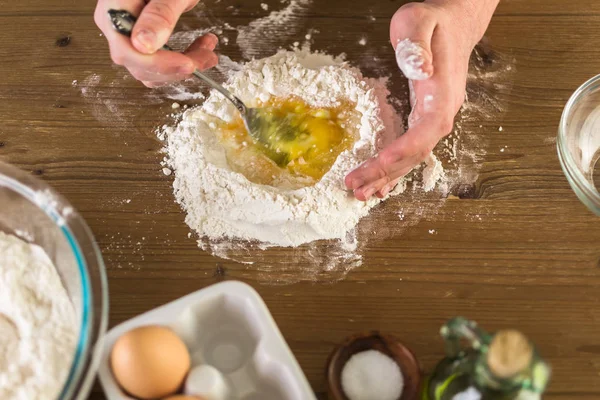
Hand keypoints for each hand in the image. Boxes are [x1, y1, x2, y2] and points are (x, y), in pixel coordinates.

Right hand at [94, 0, 218, 86]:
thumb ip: (159, 14)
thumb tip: (144, 45)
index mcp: (114, 10)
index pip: (128, 51)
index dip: (159, 64)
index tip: (189, 64)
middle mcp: (116, 26)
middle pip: (140, 65)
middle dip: (177, 67)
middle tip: (208, 56)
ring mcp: (127, 35)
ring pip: (150, 70)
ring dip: (182, 68)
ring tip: (208, 51)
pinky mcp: (141, 40)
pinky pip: (157, 64)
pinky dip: (180, 63)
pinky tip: (199, 49)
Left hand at [345, 0, 497, 200]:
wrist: (455, 24)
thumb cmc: (435, 21)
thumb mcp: (419, 20)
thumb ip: (415, 44)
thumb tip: (417, 69)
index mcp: (442, 94)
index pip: (423, 134)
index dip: (398, 154)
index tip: (372, 166)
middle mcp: (442, 113)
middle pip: (414, 154)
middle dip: (385, 173)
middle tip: (355, 188)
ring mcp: (434, 118)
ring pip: (412, 157)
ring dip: (387, 177)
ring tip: (362, 193)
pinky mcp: (424, 119)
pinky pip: (410, 150)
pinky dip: (394, 168)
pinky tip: (380, 182)